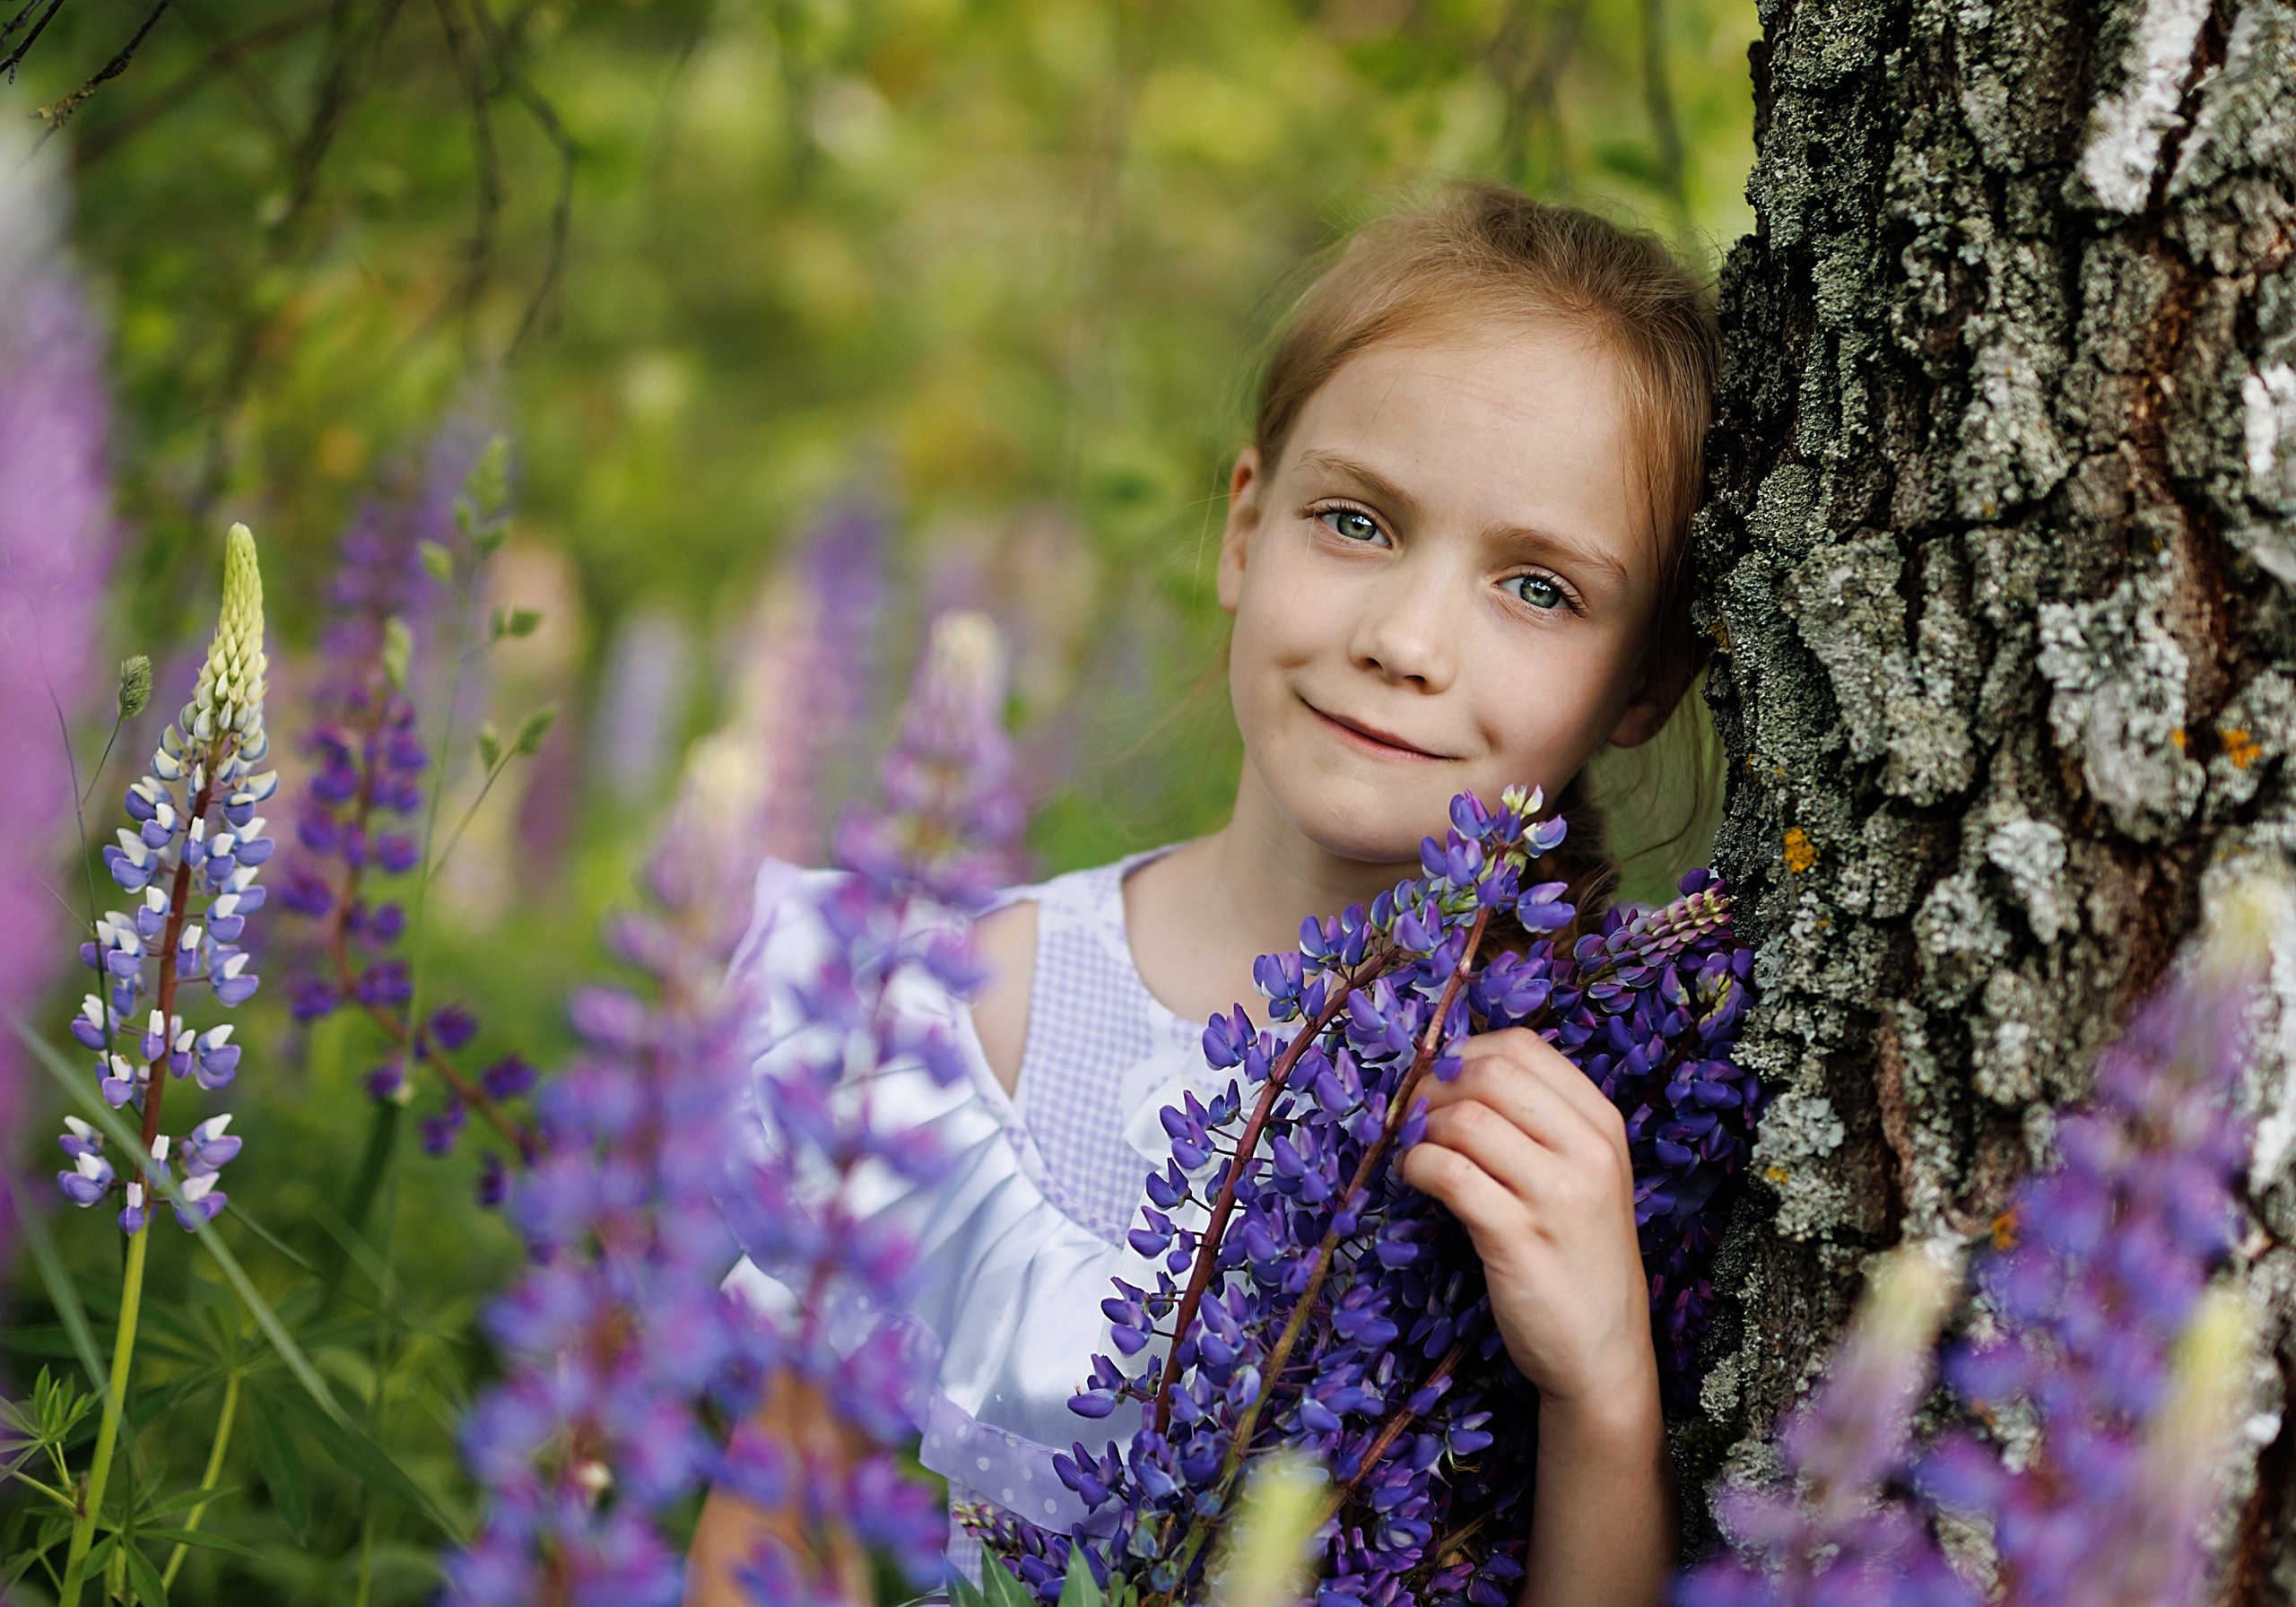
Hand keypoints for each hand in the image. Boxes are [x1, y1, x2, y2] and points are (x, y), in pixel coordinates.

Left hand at [1398, 1027, 1655, 1414]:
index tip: (1437, 1079)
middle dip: (1435, 1085)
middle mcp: (1588, 1151)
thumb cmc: (1579, 1259)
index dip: (1464, 1051)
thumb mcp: (1583, 1178)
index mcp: (1603, 1125)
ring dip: (1421, 1129)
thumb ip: (1538, 1125)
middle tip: (1411, 1114)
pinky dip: (1416, 1166)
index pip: (1524, 1048)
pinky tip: (1414, 1178)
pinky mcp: (1518, 1238)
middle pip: (1491, 1073)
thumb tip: (1451, 1073)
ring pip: (1465, 1119)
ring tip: (1413, 1151)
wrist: (1605, 1354)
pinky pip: (1449, 1174)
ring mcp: (1557, 1195)